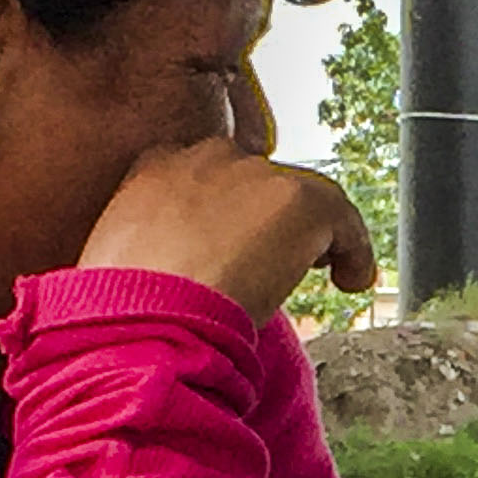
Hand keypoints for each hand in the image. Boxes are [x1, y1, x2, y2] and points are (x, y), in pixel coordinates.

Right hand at [78, 136, 374, 314]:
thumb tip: (173, 276)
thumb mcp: (122, 265)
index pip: (209, 174)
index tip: (236, 242)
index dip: (231, 209)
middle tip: (274, 262)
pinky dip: (355, 249)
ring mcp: (253, 174)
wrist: (145, 320)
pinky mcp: (297, 199)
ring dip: (311, 235)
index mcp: (153, 168)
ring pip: (302, 195)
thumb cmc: (123, 310)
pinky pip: (342, 218)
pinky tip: (352, 281)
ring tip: (318, 274)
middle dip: (269, 218)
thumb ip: (154, 252)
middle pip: (258, 179)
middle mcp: (204, 157)